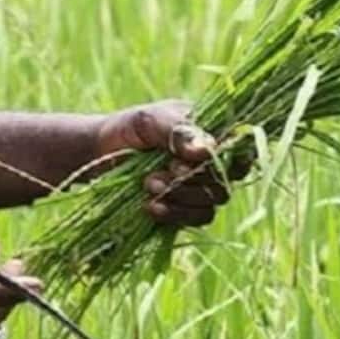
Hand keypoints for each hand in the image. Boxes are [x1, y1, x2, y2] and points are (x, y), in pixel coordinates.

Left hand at [95, 100, 239, 227]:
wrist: (99, 154)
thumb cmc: (129, 128)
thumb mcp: (150, 120)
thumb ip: (178, 131)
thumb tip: (208, 150)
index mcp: (211, 132)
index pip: (240, 148)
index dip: (225, 158)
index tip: (196, 157)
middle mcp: (211, 161)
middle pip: (227, 179)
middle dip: (196, 179)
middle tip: (167, 170)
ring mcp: (200, 186)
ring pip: (214, 201)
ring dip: (183, 197)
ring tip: (149, 184)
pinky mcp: (186, 208)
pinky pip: (197, 218)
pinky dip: (176, 214)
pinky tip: (152, 207)